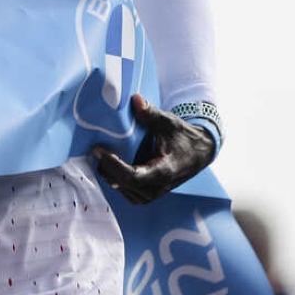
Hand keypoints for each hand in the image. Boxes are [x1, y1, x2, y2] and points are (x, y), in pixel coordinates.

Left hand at [93, 94, 215, 204]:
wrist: (198, 153)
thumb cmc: (184, 137)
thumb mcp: (170, 122)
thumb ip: (151, 114)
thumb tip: (135, 99)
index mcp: (164, 171)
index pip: (132, 176)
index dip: (112, 165)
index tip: (99, 150)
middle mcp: (158, 188)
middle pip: (123, 183)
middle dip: (107, 167)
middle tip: (96, 149)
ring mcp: (152, 194)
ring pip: (122, 189)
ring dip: (109, 173)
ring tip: (102, 155)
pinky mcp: (148, 195)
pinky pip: (125, 190)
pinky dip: (115, 178)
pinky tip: (111, 163)